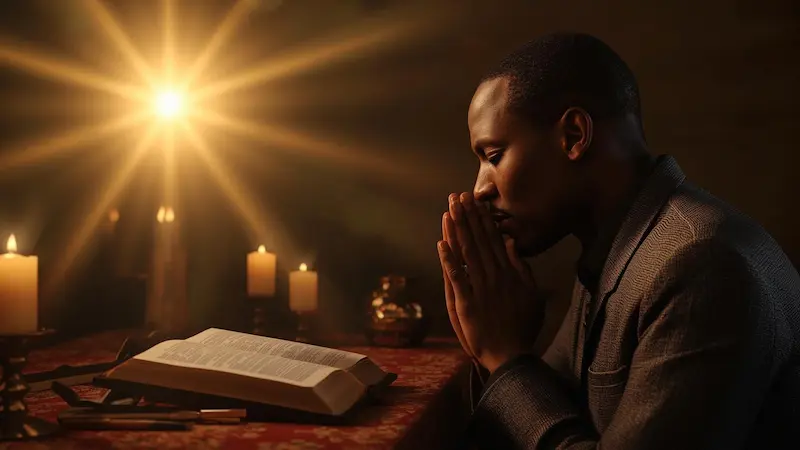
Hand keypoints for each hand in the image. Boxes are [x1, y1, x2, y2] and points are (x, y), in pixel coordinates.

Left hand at [438, 192, 542, 372]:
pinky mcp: (467, 303)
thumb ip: (521, 267)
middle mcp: (494, 276)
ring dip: (457, 231)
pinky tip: (441, 244)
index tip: (475, 201)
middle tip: (458, 196)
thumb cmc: (523, 326)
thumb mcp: (532, 294)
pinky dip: (448, 261)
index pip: (493, 240)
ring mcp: (480, 289)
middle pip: (478, 241)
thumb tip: (511, 242)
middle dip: (467, 217)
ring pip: (467, 254)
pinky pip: (457, 278)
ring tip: (450, 210)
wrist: (511, 355)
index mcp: (508, 273)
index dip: (482, 219)